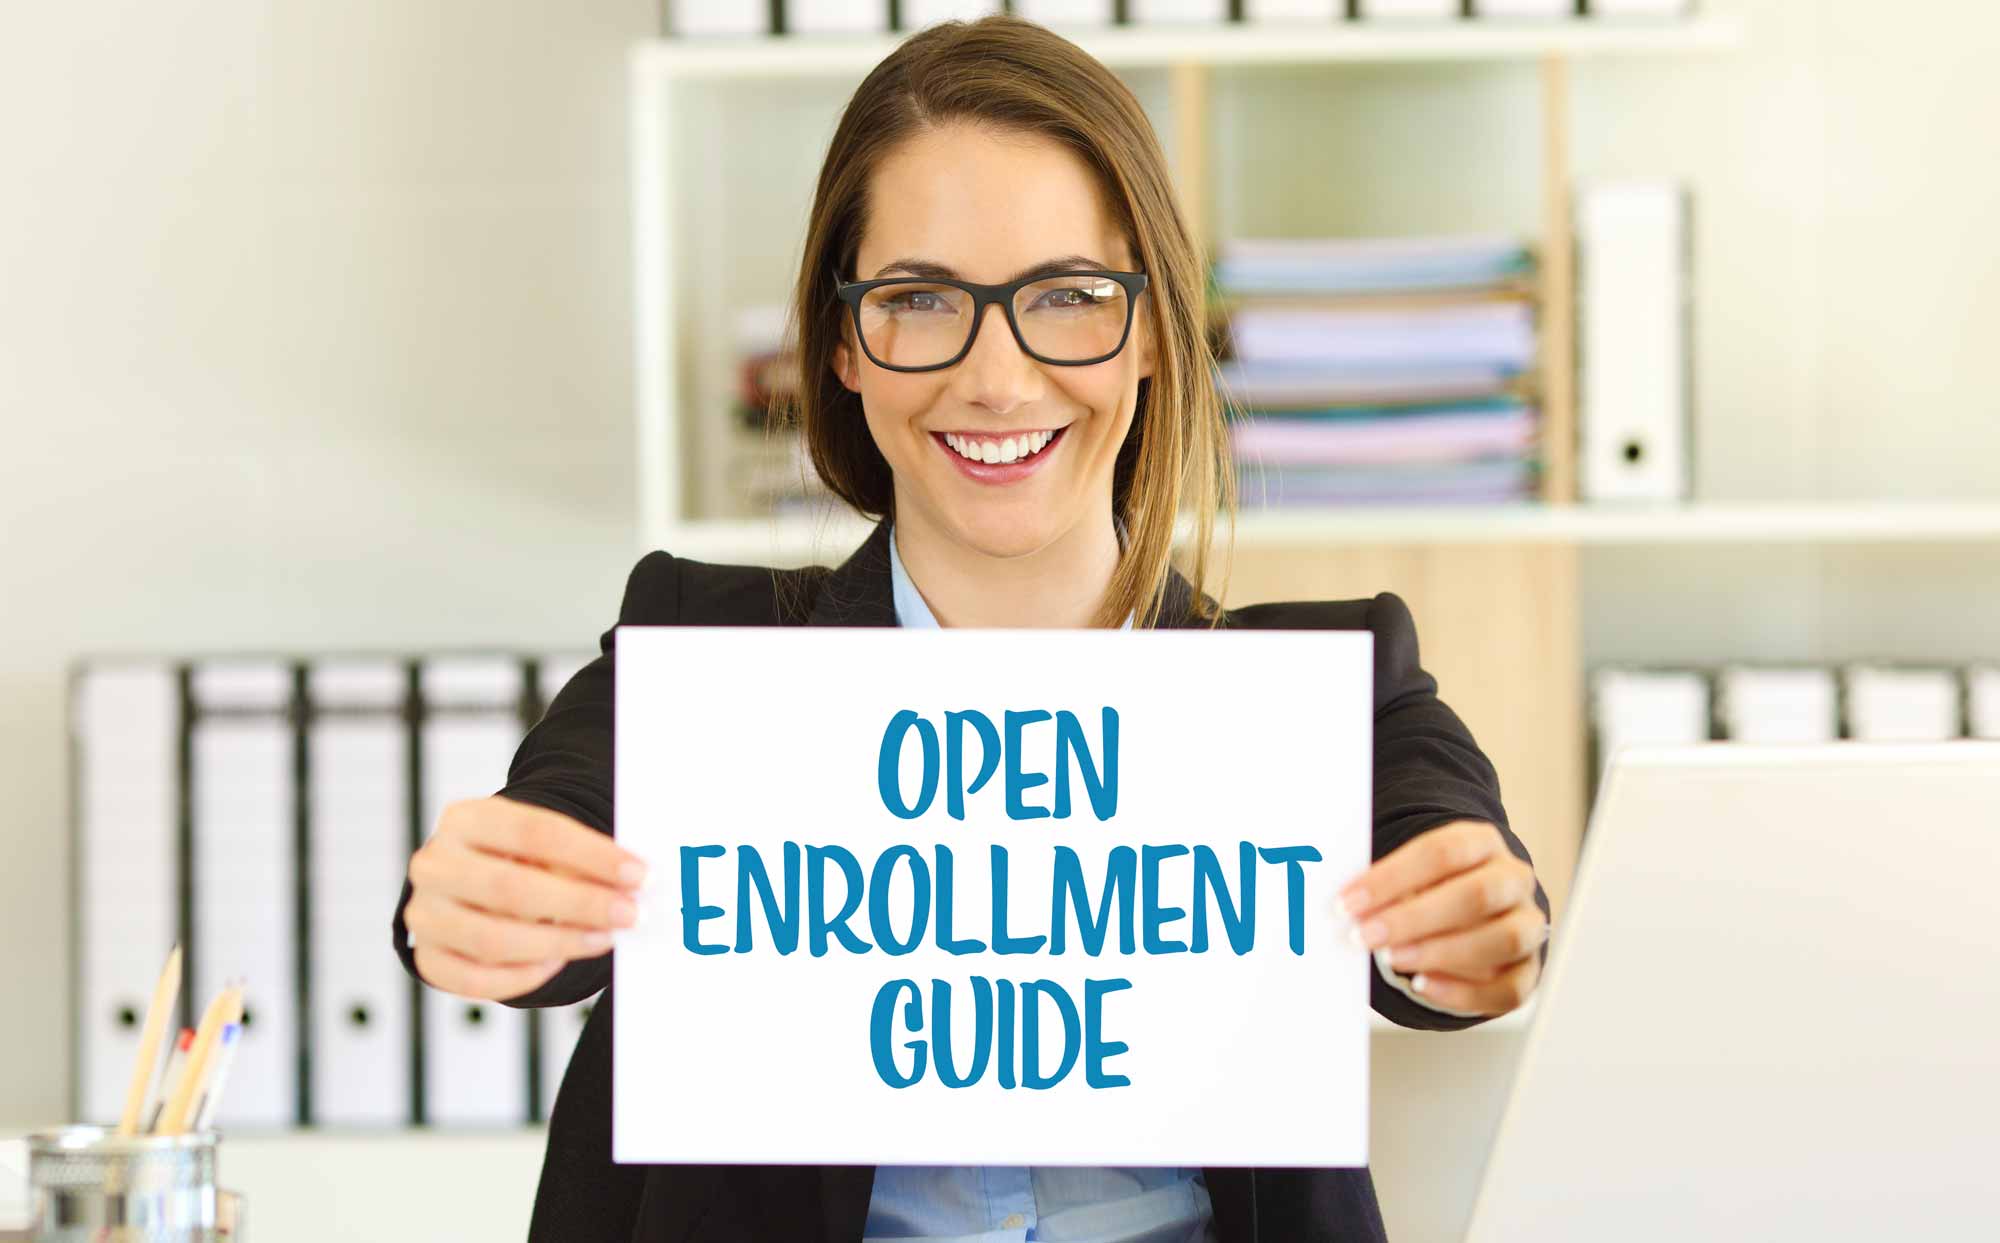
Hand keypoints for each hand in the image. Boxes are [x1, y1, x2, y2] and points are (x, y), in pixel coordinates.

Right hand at [405, 795, 647, 1001]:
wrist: (471, 879)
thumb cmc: (516, 859)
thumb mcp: (543, 844)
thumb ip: (580, 861)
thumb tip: (630, 884)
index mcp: (465, 819)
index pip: (535, 831)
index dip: (592, 855)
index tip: (637, 873)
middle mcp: (435, 864)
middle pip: (510, 888)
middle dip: (580, 904)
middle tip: (627, 914)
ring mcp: (425, 913)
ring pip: (492, 939)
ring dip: (558, 943)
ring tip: (599, 939)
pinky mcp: (428, 957)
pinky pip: (475, 979)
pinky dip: (521, 977)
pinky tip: (555, 962)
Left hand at [1339, 819, 1545, 1016]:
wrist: (1479, 912)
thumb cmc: (1434, 888)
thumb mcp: (1413, 874)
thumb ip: (1383, 886)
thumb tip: (1342, 904)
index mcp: (1483, 843)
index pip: (1443, 851)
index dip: (1393, 876)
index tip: (1348, 901)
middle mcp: (1513, 880)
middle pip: (1475, 895)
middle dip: (1414, 918)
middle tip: (1366, 935)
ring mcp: (1528, 926)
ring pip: (1501, 940)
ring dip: (1441, 952)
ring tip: (1394, 959)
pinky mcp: (1528, 971)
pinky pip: (1508, 989)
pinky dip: (1462, 992)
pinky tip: (1422, 985)